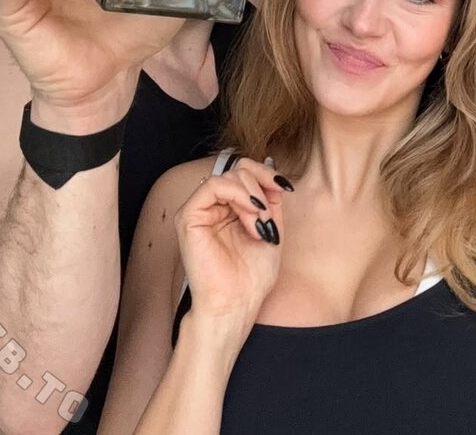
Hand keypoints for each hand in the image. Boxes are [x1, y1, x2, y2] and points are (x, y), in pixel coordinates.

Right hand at [175, 160, 288, 334]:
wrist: (236, 304)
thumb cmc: (251, 277)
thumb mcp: (272, 229)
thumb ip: (271, 200)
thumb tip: (272, 172)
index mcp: (230, 208)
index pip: (246, 173)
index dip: (267, 174)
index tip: (286, 188)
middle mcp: (214, 206)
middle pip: (239, 170)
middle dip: (261, 188)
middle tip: (268, 216)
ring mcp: (200, 210)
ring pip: (229, 176)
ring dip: (252, 196)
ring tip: (259, 223)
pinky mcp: (189, 216)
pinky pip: (213, 185)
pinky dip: (237, 193)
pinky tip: (250, 212)